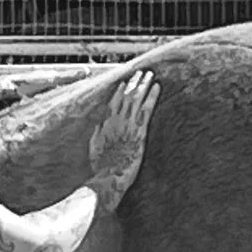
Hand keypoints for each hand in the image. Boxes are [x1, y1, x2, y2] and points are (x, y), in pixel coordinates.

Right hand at [87, 69, 158, 211]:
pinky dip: (152, 97)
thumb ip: (98, 132)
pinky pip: (147, 109)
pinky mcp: (140, 132)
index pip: (114, 101)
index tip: (125, 81)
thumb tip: (100, 122)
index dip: (120, 90)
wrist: (107, 179)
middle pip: (127, 96)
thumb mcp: (94, 147)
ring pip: (137, 98)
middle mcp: (116, 121)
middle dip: (134, 83)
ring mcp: (128, 125)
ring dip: (143, 85)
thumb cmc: (101, 168)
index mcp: (105, 123)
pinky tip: (157, 87)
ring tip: (149, 74)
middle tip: (141, 72)